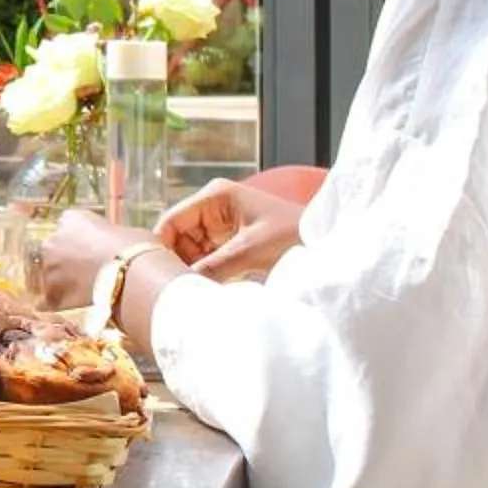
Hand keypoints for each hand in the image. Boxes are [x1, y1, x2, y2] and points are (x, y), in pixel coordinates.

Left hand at [38, 208, 156, 309]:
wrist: (132, 277)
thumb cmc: (136, 250)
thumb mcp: (122, 232)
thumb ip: (106, 236)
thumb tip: (111, 247)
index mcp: (71, 219)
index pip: (69, 227)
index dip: (83, 241)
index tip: (94, 250)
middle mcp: (53, 239)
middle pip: (56, 249)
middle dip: (69, 260)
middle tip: (89, 272)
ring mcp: (50, 267)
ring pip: (53, 275)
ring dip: (65, 281)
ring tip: (88, 291)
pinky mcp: (51, 293)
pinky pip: (54, 299)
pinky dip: (65, 303)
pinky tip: (82, 306)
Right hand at [154, 179, 308, 279]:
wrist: (329, 244)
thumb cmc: (294, 235)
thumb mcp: (250, 250)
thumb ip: (213, 266)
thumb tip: (181, 286)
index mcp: (215, 197)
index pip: (172, 221)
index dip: (162, 247)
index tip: (158, 275)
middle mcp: (214, 207)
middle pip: (179, 237)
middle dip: (178, 261)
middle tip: (179, 289)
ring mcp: (223, 225)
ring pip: (192, 250)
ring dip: (193, 270)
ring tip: (194, 291)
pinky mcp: (232, 242)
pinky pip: (207, 258)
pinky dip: (206, 273)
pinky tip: (209, 288)